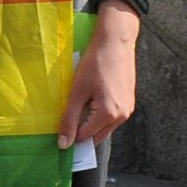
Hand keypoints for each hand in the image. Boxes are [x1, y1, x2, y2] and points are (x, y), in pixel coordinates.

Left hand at [57, 8, 138, 148]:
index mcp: (109, 115)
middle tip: (66, 120)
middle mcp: (122, 116)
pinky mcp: (128, 101)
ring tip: (78, 105)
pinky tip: (91, 99)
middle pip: (97, 136)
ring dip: (90, 123)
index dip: (70, 135)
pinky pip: (112, 116)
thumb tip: (64, 144)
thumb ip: (70, 119)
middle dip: (81, 132)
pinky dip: (99, 114)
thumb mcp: (77, 92)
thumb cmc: (96, 63)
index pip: (85, 138)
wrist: (116, 42)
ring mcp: (127, 109)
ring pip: (104, 127)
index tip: (58, 129)